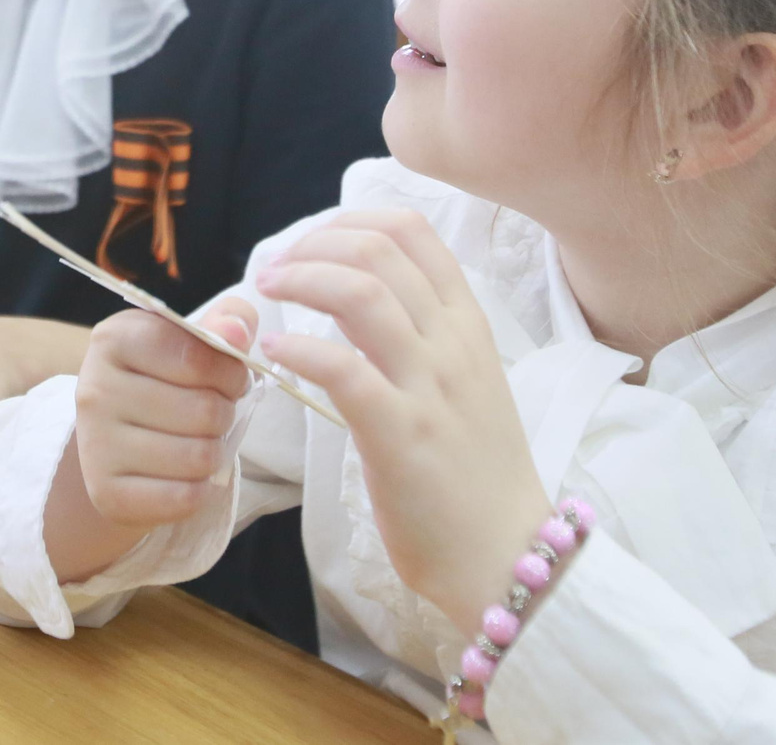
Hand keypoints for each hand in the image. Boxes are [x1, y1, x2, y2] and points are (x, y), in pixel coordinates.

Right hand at [68, 298, 256, 531]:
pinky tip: (185, 475)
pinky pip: (185, 498)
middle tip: (211, 414)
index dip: (231, 372)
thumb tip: (237, 331)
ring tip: (198, 442)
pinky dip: (200, 490)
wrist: (117, 439)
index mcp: (114, 338)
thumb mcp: (191, 339)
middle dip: (224, 415)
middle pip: (205, 411)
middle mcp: (94, 389)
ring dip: (214, 453)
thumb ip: (225, 322)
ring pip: (198, 456)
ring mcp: (95, 444)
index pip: (198, 355)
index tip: (230, 378)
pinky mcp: (106, 493)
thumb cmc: (165, 380)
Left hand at [254, 210, 551, 627]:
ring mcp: (429, 387)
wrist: (508, 554)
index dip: (350, 221)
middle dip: (312, 244)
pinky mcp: (401, 435)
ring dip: (300, 279)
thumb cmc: (474, 473)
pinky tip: (275, 351)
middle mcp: (452, 344)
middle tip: (275, 269)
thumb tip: (356, 295)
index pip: (413, 231)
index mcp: (467, 325)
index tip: (311, 242)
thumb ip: (422, 334)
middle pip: (379, 250)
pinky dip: (300, 348)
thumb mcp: (464, 381)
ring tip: (267, 292)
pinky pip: (344, 369)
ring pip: (361, 293)